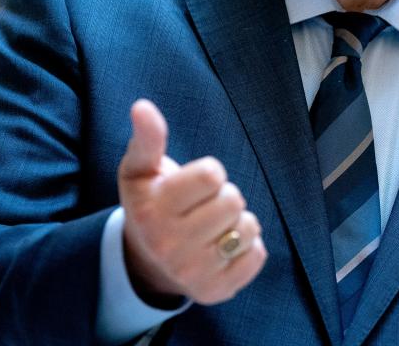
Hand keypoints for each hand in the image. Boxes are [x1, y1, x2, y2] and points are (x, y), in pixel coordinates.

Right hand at [117, 99, 267, 304]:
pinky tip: (225, 246)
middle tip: (204, 206)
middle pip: (233, 200)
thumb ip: (147, 138)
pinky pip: (257, 257)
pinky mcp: (214, 291)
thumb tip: (142, 107)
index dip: (210, 173)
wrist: (144, 261)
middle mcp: (170, 245)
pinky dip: (249, 247)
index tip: (196, 184)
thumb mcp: (140, 169)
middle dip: (224, 196)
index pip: (212, 174)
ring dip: (239, 222)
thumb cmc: (150, 202)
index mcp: (152, 209)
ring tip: (215, 226)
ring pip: (249, 228)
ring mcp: (193, 272)